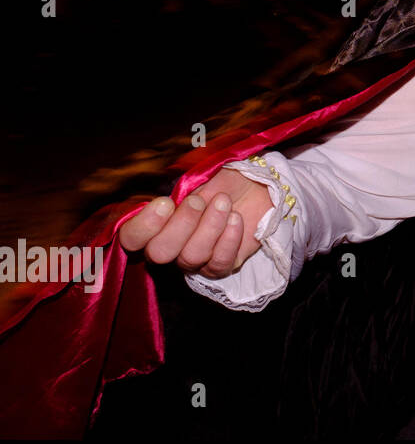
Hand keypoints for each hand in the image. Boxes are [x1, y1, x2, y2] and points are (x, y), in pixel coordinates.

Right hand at [118, 168, 270, 278]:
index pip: (131, 238)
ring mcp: (194, 259)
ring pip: (191, 257)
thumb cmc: (219, 179)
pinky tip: (235, 218)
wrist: (255, 184)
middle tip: (198, 201)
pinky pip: (219, 264)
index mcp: (154, 224)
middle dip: (181, 225)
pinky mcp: (221, 266)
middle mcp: (169, 247)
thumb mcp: (194, 177)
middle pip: (159, 253)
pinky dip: (229, 239)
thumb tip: (162, 195)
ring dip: (210, 226)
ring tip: (224, 202)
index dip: (143, 226)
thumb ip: (173, 190)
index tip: (165, 203)